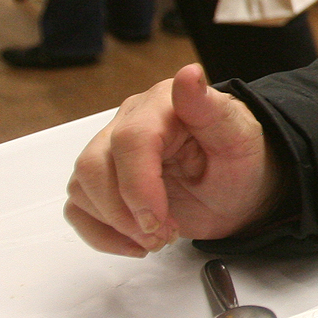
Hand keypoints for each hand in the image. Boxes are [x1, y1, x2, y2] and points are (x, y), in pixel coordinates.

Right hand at [65, 64, 278, 255]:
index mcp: (162, 105)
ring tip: (158, 236)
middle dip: (126, 212)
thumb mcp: (240, 138)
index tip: (160, 220)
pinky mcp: (103, 182)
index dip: (138, 185)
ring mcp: (110, 152)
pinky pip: (78, 208)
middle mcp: (128, 122)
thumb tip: (189, 75)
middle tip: (164, 233)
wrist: (239, 191)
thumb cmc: (240, 162)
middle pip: (94, 166)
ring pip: (82, 187)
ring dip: (117, 225)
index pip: (130, 140)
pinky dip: (102, 235)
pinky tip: (136, 242)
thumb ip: (211, 109)